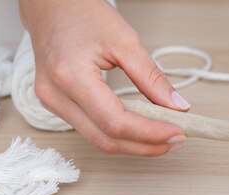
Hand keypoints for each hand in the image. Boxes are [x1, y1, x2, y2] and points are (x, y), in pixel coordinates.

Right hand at [19, 0, 188, 155]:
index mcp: (70, 76)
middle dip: (145, 146)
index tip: (177, 133)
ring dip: (134, 144)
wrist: (50, 6)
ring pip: (99, 140)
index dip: (149, 134)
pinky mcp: (56, 106)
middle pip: (106, 140)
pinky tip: (140, 129)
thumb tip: (178, 107)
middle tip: (176, 140)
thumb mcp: (125, 40)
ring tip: (163, 136)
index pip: (115, 122)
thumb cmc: (81, 13)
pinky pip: (91, 130)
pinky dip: (119, 134)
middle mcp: (56, 96)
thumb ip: (152, 77)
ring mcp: (52, 104)